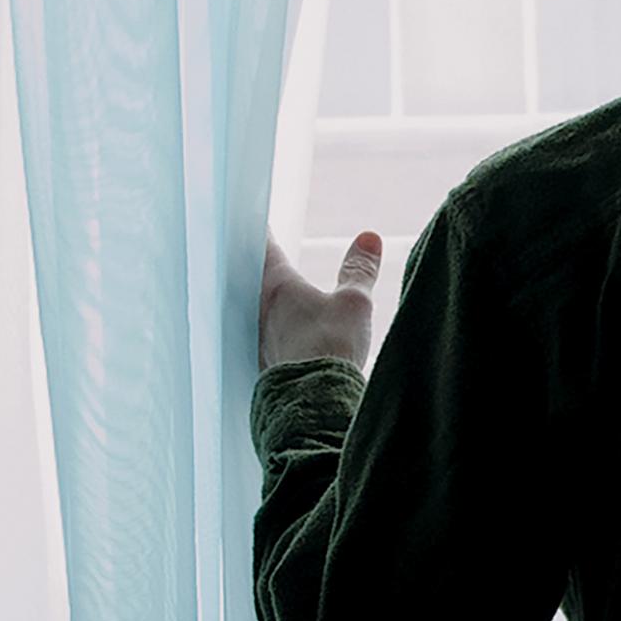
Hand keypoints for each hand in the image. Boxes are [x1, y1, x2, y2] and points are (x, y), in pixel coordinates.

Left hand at [259, 232, 382, 373]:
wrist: (315, 401)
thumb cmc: (332, 347)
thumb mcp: (354, 303)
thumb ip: (360, 270)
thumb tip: (369, 238)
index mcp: (278, 284)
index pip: (265, 246)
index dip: (264, 231)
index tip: (258, 220)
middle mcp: (259, 307)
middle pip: (252, 276)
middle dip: (258, 265)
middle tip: (259, 254)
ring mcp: (257, 337)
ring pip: (254, 309)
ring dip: (261, 300)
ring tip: (266, 293)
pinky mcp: (263, 363)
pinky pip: (261, 337)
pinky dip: (268, 329)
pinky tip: (276, 336)